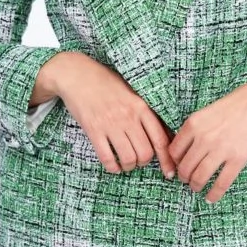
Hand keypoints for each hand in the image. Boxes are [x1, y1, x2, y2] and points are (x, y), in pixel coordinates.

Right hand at [49, 52, 176, 177]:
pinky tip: (113, 165)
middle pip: (146, 153)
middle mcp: (128, 116)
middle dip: (143, 162)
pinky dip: (112, 167)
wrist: (77, 75)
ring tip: (125, 162)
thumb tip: (166, 134)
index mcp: (141, 106)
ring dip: (128, 165)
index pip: (160, 139)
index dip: (167, 159)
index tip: (169, 171)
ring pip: (128, 158)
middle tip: (138, 159)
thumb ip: (146, 111)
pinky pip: (107, 157)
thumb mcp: (131, 92)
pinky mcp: (93, 130)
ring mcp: (110, 124)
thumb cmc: (106, 83)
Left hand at [167, 64, 246, 203]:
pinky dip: (214, 194)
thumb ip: (200, 127)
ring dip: (196, 186)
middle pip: (185, 167)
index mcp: (194, 123)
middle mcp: (204, 137)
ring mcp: (221, 149)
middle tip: (188, 181)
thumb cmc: (243, 101)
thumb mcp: (212, 110)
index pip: (174, 150)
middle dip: (184, 178)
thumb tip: (192, 147)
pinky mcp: (238, 158)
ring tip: (198, 189)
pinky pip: (221, 183)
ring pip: (200, 177)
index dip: (174, 163)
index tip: (177, 168)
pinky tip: (211, 198)